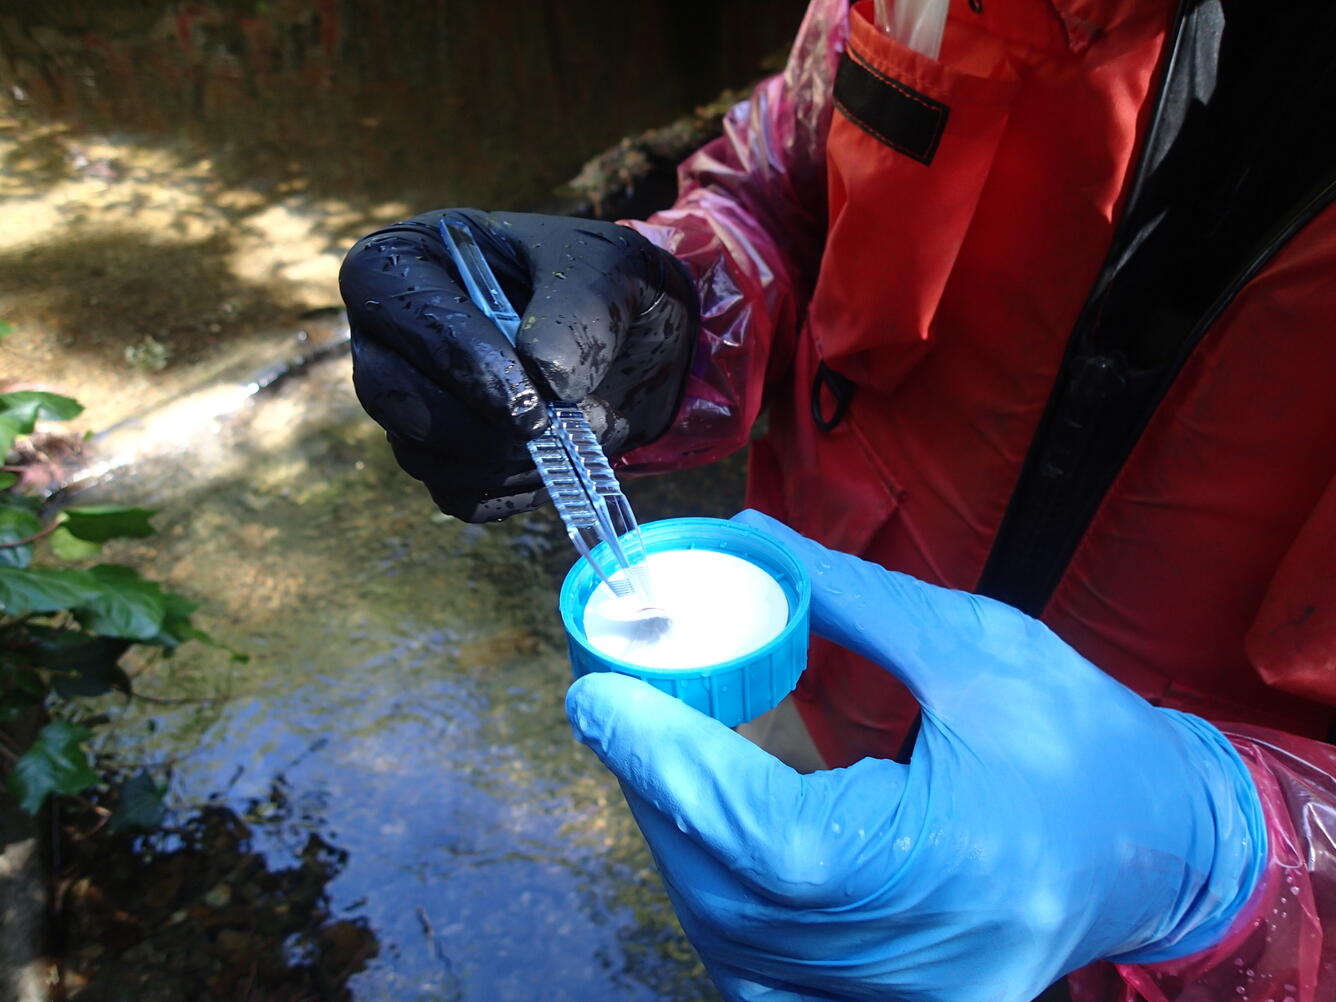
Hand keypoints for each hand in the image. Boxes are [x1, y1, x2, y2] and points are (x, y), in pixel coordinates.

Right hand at [340, 209, 696, 520]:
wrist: (633, 342)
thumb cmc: (602, 284)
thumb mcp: (605, 271)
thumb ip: (576, 313)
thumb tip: (546, 380)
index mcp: (407, 260)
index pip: (393, 305)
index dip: (457, 358)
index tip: (532, 397)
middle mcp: (390, 336)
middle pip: (393, 397)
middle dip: (486, 427)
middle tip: (559, 427)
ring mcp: (410, 404)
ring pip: (426, 457)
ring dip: (516, 461)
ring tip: (591, 426)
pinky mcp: (443, 460)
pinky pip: (461, 496)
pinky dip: (520, 489)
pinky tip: (567, 458)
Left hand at [566, 510, 1265, 1001]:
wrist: (1160, 841)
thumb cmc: (1084, 741)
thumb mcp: (975, 645)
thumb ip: (849, 597)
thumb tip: (747, 540)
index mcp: (957, 860)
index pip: (772, 837)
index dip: (669, 767)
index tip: (600, 696)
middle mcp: (927, 956)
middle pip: (735, 894)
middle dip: (656, 792)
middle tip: (617, 710)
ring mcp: (910, 999)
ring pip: (738, 940)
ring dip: (678, 842)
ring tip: (654, 757)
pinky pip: (767, 976)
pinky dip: (719, 904)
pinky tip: (706, 840)